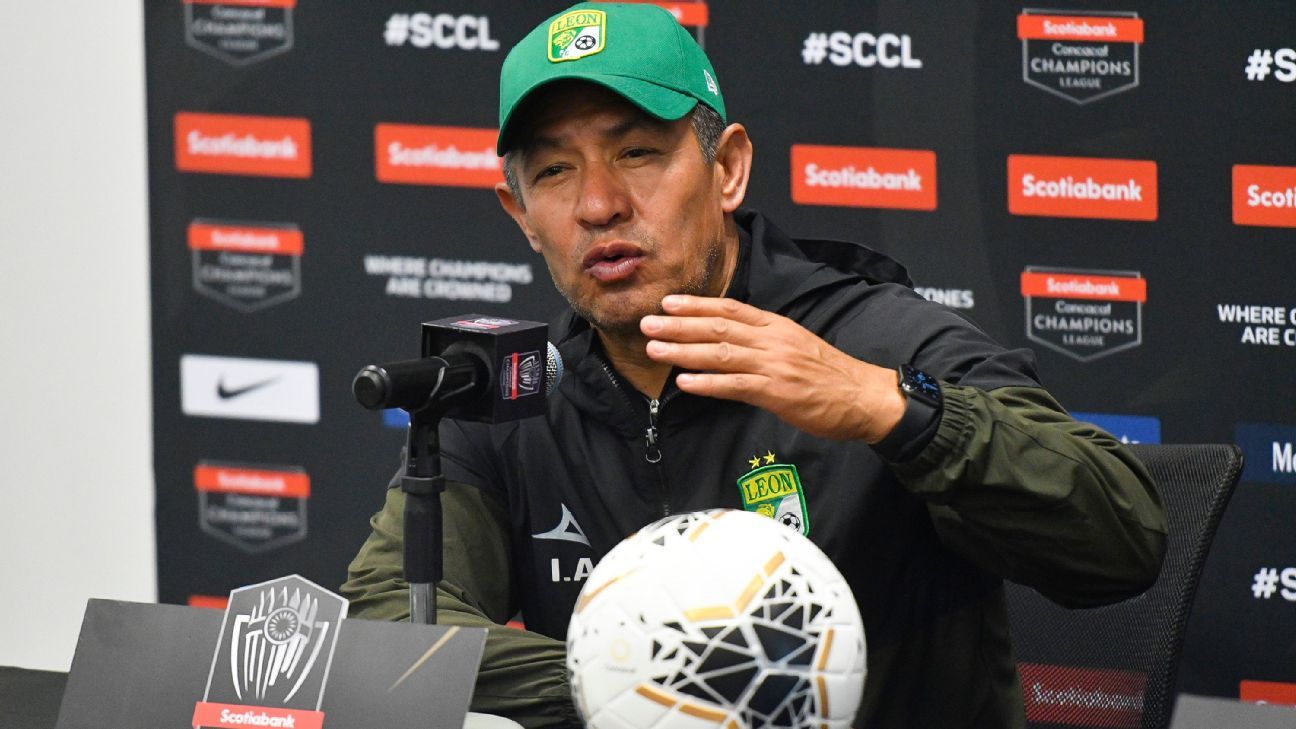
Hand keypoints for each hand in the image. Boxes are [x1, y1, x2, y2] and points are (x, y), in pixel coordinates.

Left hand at [640, 295, 905, 441]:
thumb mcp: (797, 345)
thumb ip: (765, 340)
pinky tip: (684, 383)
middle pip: (718, 327)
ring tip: (653, 350)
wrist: (863, 397)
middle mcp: (772, 340)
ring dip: (683, 351)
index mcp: (777, 326)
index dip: (697, 305)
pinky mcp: (776, 392)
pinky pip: (735, 386)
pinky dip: (707, 384)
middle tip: (647, 323)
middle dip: (678, 325)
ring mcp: (773, 365)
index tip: (669, 303)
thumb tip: (731, 339)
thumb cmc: (830, 375)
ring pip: (720, 353)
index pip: (730, 309)